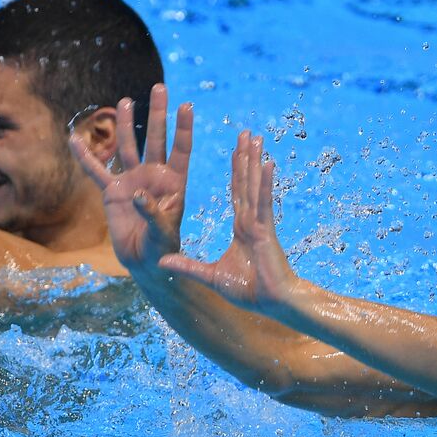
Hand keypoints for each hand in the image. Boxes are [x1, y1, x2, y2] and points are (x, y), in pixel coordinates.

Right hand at [71, 83, 191, 273]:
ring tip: (126, 101)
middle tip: (161, 87)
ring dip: (126, 124)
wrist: (145, 262)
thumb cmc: (163, 249)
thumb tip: (140, 194)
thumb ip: (155, 214)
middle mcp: (154, 176)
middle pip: (156, 138)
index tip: (187, 105)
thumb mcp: (164, 234)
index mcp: (174, 183)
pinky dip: (85, 157)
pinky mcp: (112, 192)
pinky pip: (96, 171)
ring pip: (128, 147)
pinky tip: (74, 139)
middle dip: (158, 114)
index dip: (183, 129)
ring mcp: (132, 181)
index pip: (181, 150)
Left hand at [159, 130, 300, 314]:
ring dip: (254, 161)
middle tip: (246, 132)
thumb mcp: (210, 277)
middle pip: (245, 182)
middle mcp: (252, 220)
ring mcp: (259, 223)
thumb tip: (162, 262)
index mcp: (242, 227)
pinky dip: (264, 184)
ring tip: (255, 137)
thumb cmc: (250, 291)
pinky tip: (267, 163)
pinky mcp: (265, 231)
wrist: (274, 303)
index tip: (235, 150)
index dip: (236, 171)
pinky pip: (263, 203)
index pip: (237, 193)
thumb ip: (187, 267)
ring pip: (254, 186)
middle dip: (245, 157)